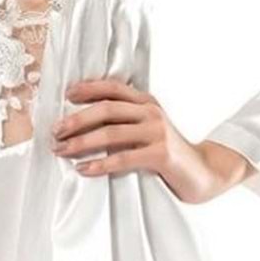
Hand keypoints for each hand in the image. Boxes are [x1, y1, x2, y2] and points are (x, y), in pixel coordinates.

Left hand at [50, 76, 253, 204]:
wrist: (205, 172)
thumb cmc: (168, 153)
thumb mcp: (148, 130)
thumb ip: (125, 123)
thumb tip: (84, 125)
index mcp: (147, 102)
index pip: (113, 88)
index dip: (88, 88)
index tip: (65, 95)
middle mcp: (152, 112)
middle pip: (106, 109)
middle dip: (76, 119)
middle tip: (55, 131)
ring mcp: (158, 132)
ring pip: (111, 133)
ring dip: (82, 142)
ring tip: (62, 150)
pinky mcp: (161, 155)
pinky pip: (123, 158)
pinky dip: (99, 164)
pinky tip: (83, 169)